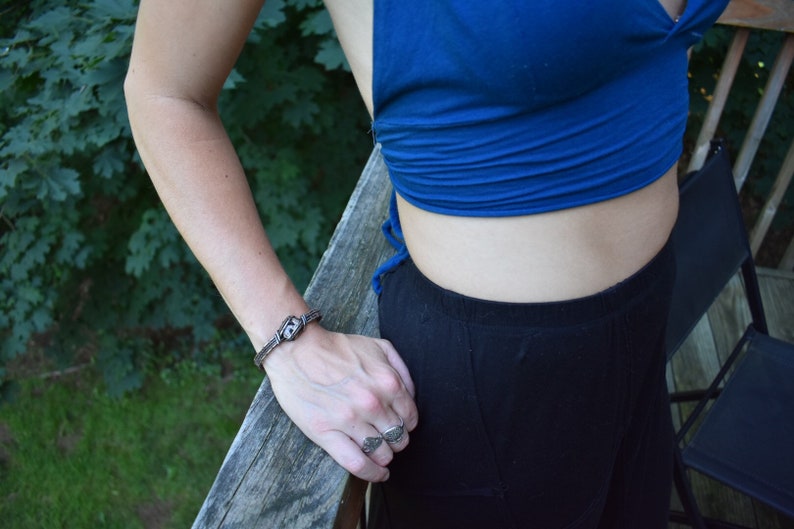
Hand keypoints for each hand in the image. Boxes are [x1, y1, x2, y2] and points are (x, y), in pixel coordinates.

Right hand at [262, 325, 417, 481]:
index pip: (410, 418)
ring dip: (384, 456)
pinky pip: (358, 464)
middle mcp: (372, 403)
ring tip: (380, 454)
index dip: (406, 425)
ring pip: (382, 453)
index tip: (398, 425)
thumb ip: (401, 369)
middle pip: (398, 438)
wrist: (296, 350)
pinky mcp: (327, 433)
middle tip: (387, 438)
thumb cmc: (336, 348)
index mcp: (388, 383)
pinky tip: (378, 474)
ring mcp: (350, 420)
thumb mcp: (378, 346)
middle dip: (396, 440)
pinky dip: (372, 474)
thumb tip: (411, 395)